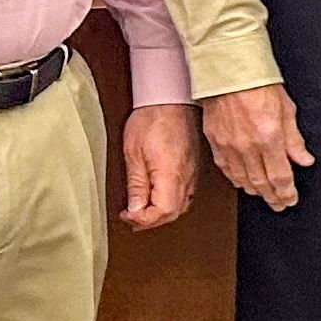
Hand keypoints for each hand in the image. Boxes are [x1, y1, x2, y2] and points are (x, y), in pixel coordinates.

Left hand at [117, 103, 197, 229]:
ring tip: (142, 211)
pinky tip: (158, 199)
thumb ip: (136, 184)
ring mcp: (192, 174)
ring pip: (181, 207)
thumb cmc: (152, 118)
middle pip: (173, 213)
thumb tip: (135, 208)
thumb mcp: (134, 153)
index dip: (142, 220)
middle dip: (150, 221)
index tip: (127, 214)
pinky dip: (171, 203)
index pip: (162, 212)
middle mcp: (186, 177)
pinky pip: (185, 195)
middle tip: (130, 216)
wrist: (170, 99)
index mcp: (171, 174)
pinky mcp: (193, 169)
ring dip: (161, 214)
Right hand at [201, 85, 312, 211]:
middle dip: (273, 197)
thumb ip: (295, 140)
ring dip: (255, 191)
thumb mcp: (287, 109)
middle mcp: (248, 147)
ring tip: (264, 195)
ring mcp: (229, 146)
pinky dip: (236, 179)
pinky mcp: (215, 141)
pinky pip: (226, 169)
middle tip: (280, 205)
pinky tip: (242, 183)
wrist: (228, 71)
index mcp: (269, 139)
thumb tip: (304, 160)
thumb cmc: (259, 83)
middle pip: (262, 183)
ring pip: (242, 180)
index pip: (281, 177)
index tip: (291, 199)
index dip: (287, 193)